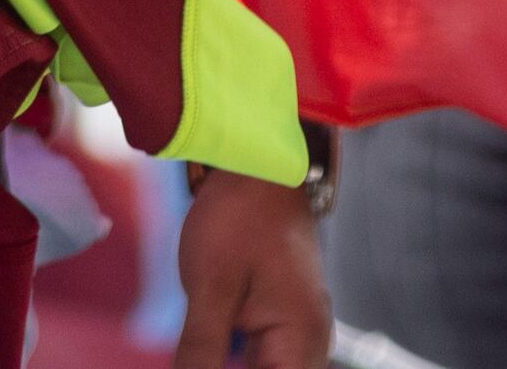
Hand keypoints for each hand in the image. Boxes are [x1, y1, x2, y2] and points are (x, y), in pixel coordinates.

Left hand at [171, 168, 329, 368]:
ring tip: (203, 346)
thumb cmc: (239, 216)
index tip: (201, 366)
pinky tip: (207, 355)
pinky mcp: (281, 315)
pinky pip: (263, 356)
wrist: (257, 159)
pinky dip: (234, 361)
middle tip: (197, 358)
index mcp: (302, 341)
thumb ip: (201, 353)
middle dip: (228, 368)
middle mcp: (309, 341)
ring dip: (230, 364)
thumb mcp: (210, 289)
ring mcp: (297, 327)